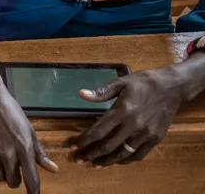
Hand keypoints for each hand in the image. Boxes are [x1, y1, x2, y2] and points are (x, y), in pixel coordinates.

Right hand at [0, 74, 57, 192]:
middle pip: (13, 183)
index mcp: (24, 148)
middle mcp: (7, 154)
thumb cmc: (12, 113)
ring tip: (1, 156)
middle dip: (15, 176)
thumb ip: (39, 153)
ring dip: (2, 171)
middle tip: (13, 163)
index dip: (34, 193)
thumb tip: (54, 170)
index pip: (31, 181)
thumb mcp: (29, 130)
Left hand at [72, 66, 186, 166]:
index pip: (99, 130)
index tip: (74, 145)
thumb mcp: (121, 82)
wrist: (171, 87)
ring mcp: (145, 134)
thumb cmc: (143, 82)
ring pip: (123, 154)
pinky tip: (117, 160)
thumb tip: (81, 94)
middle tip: (78, 158)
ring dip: (107, 160)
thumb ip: (101, 92)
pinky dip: (126, 160)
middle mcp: (133, 125)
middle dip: (91, 153)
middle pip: (108, 145)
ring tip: (94, 164)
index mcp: (122, 110)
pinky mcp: (155, 139)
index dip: (85, 140)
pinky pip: (138, 155)